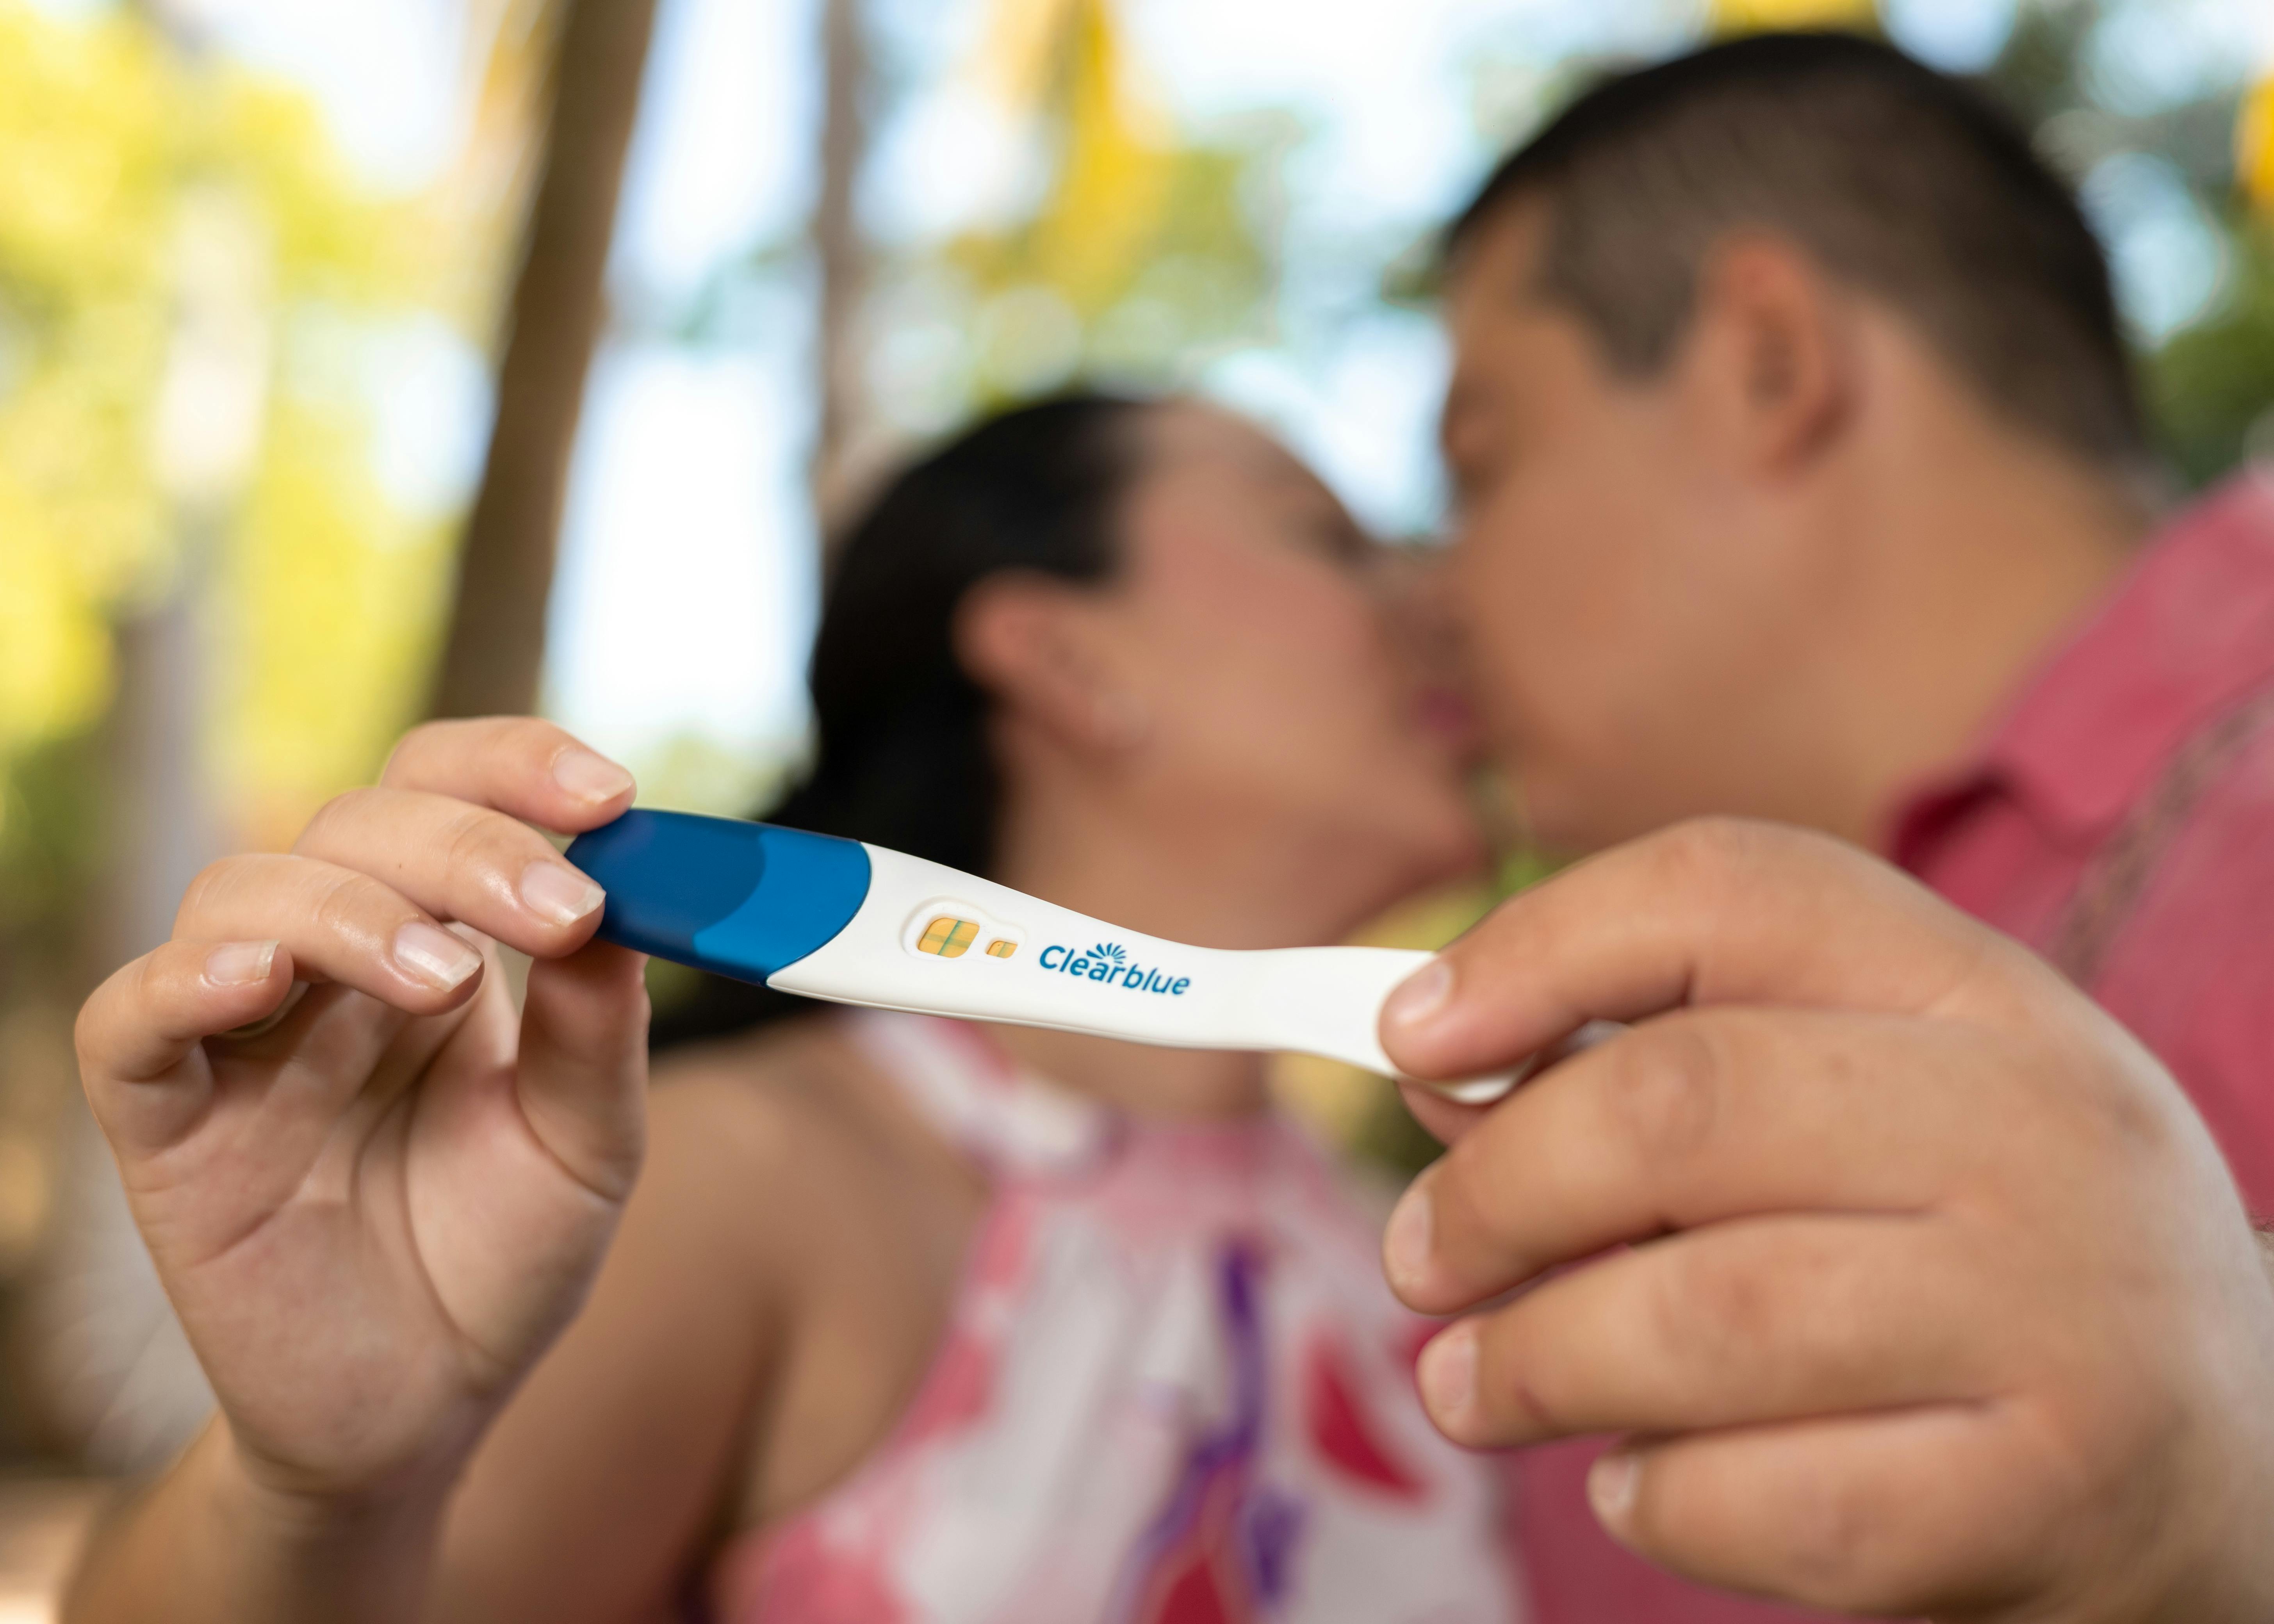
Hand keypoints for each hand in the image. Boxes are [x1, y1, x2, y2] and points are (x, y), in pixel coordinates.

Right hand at [74, 720, 649, 1505]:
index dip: (515, 764)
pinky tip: (262, 983)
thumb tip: (624, 894)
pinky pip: (131, 1017)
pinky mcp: (165, 1121)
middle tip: (560, 912)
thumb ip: (598, 1023)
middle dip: (467, 845)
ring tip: (445, 982)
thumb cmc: (502, 1257)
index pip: (444, 789)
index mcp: (437, 942)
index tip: (611, 796)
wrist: (428, 1406)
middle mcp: (332, 966)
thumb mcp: (587, 1139)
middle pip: (358, 821)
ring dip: (353, 910)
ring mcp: (241, 1036)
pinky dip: (187, 980)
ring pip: (245, 890)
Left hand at [1377, 819, 2273, 1620]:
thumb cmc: (1976, 1256)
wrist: (2234, 1457)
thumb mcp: (1862, 1115)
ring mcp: (2058, 1316)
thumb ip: (1661, 1075)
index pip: (1726, 888)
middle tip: (1417, 1259)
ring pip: (1700, 1316)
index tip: (1410, 1036)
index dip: (1535, 946)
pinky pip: (1766, 1499)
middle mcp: (2035, 1128)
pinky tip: (1642, 1481)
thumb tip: (1438, 1076)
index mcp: (1980, 993)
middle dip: (1498, 1190)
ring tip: (1469, 1388)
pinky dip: (1656, 1497)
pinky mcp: (2040, 1499)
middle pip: (1682, 1103)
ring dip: (1533, 1361)